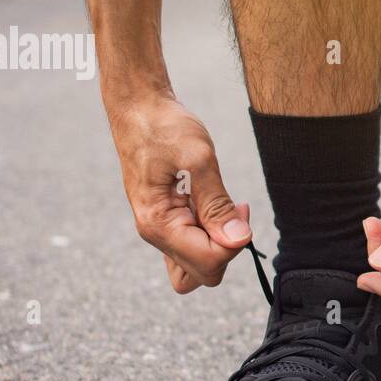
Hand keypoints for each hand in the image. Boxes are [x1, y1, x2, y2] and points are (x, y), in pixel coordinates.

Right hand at [107, 92, 251, 292]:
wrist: (138, 107)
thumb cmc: (164, 127)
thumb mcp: (198, 159)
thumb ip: (217, 203)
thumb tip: (239, 240)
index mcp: (158, 224)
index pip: (208, 263)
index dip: (234, 242)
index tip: (241, 207)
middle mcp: (155, 233)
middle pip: (204, 272)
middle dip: (228, 246)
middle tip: (236, 206)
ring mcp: (160, 229)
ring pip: (197, 266)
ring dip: (219, 243)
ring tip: (226, 206)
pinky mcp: (167, 221)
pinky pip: (191, 248)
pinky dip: (210, 235)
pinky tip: (215, 206)